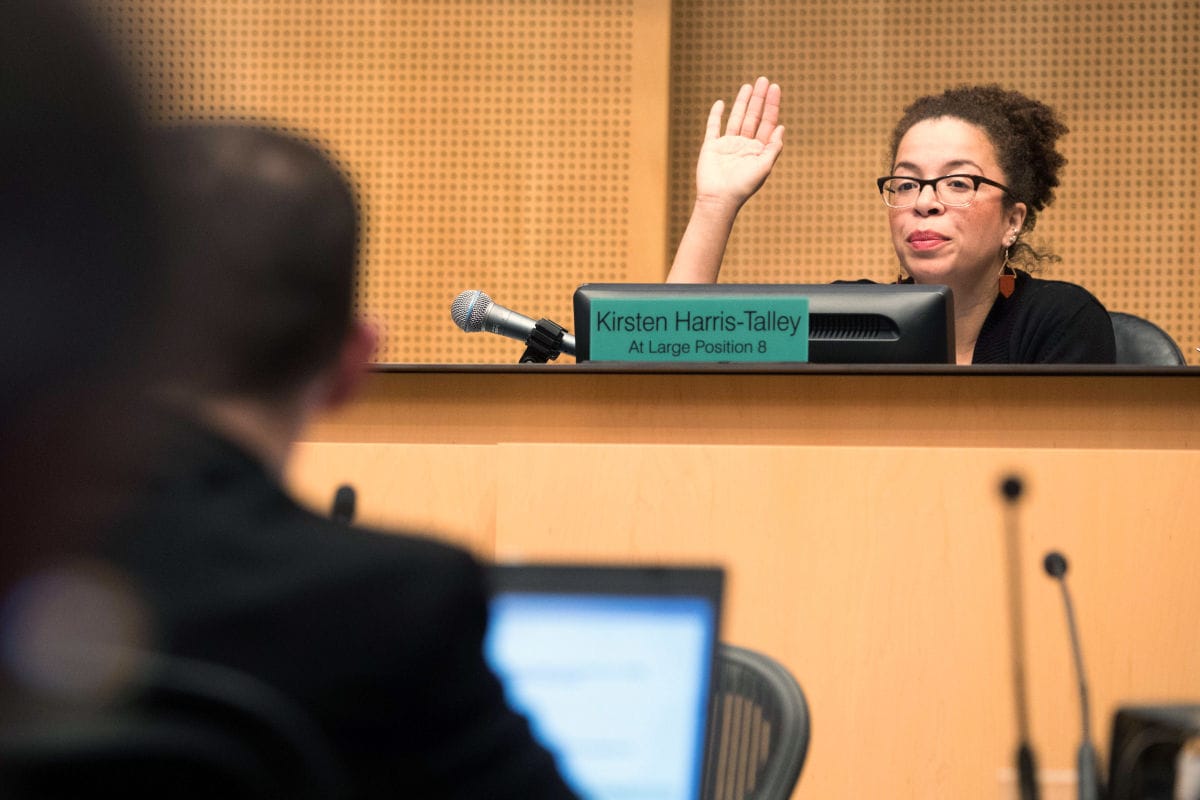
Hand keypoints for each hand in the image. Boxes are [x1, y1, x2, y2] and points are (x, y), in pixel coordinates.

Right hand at [694, 76, 783, 209]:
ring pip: (736, 118)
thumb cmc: (743, 186)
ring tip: (748, 86)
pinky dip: (716, 115)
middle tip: (764, 80)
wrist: (719, 199)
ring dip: (742, 102)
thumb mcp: (764, 167)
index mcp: (758, 150)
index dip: (772, 105)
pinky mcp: (711, 146)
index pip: (767, 122)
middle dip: (759, 99)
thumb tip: (782, 127)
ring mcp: (727, 145)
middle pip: (753, 117)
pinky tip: (720, 103)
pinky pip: (713, 127)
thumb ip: (773, 148)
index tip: (775, 88)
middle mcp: (744, 145)